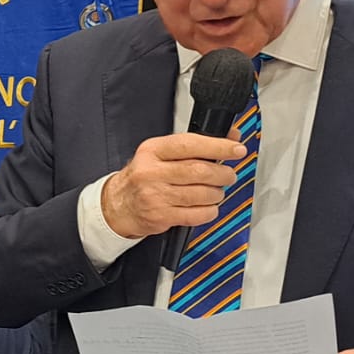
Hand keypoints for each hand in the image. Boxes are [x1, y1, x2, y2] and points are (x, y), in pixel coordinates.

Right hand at [101, 133, 246, 239]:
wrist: (117, 205)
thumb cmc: (143, 177)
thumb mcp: (162, 153)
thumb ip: (196, 145)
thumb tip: (231, 137)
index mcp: (152, 151)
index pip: (190, 145)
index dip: (218, 146)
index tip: (237, 149)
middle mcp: (151, 172)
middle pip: (199, 171)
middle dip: (223, 173)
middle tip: (227, 175)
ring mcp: (155, 196)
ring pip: (202, 194)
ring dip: (217, 193)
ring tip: (215, 191)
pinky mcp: (161, 217)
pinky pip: (197, 215)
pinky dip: (210, 211)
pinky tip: (206, 206)